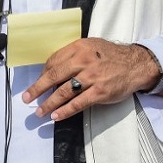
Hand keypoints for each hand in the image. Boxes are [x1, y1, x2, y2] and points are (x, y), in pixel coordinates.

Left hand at [23, 39, 160, 120]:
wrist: (135, 64)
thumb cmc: (111, 56)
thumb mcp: (91, 46)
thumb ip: (73, 55)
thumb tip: (53, 70)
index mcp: (79, 47)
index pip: (54, 61)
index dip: (43, 74)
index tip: (36, 84)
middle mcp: (84, 60)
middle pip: (55, 76)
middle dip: (38, 88)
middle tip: (27, 98)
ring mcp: (92, 77)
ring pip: (64, 91)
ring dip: (49, 103)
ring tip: (40, 112)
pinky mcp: (100, 91)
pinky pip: (78, 103)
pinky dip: (65, 111)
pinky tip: (56, 116)